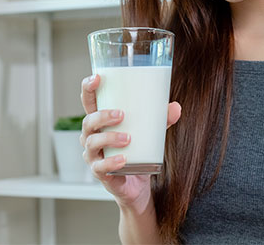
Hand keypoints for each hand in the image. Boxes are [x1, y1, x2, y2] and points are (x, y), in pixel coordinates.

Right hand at [79, 73, 181, 210]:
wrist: (137, 186)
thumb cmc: (137, 152)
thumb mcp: (149, 133)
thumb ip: (161, 120)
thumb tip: (175, 107)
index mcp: (100, 122)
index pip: (89, 102)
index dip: (88, 89)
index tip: (97, 78)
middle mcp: (92, 137)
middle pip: (88, 122)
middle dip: (102, 115)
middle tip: (121, 115)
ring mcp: (94, 156)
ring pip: (92, 143)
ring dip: (109, 137)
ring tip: (127, 138)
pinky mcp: (100, 173)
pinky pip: (100, 167)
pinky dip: (111, 162)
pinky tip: (123, 160)